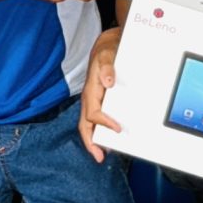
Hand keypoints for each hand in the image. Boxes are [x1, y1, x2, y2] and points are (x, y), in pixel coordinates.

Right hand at [78, 27, 122, 159]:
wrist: (107, 45)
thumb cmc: (106, 51)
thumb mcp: (107, 55)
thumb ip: (107, 67)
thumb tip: (108, 81)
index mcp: (90, 91)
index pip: (93, 113)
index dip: (104, 123)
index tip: (117, 129)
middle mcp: (90, 98)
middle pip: (85, 125)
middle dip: (90, 142)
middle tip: (99, 157)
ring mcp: (94, 100)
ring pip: (90, 124)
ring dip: (95, 139)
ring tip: (103, 153)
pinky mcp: (100, 101)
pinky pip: (97, 119)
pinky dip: (101, 131)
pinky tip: (109, 136)